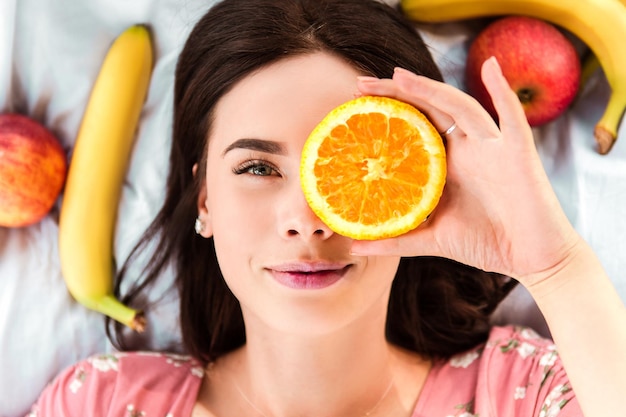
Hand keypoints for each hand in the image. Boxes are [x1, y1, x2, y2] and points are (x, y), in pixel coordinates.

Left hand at [351, 57, 580, 285]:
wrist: (532, 259)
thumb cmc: (486, 245)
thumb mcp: (431, 239)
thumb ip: (395, 240)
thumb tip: (353, 246)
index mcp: (446, 164)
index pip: (413, 128)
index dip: (387, 113)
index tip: (354, 105)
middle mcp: (466, 148)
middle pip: (428, 109)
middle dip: (397, 93)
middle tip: (361, 84)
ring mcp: (491, 147)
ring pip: (459, 107)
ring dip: (430, 89)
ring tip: (398, 76)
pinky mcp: (518, 152)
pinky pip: (512, 116)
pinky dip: (503, 90)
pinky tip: (490, 67)